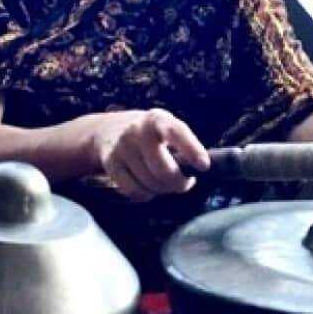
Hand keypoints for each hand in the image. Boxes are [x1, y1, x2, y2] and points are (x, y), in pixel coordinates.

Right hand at [87, 109, 209, 201]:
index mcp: (158, 119)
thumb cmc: (151, 134)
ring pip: (150, 184)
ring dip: (162, 189)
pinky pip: (133, 191)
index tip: (204, 166)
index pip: (176, 132)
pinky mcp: (111, 163)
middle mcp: (137, 130)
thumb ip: (183, 144)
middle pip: (164, 171)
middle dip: (179, 183)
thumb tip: (200, 169)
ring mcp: (122, 147)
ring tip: (163, 182)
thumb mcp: (166, 127)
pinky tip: (147, 186)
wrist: (109, 129)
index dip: (191, 150)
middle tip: (185, 183)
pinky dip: (144, 194)